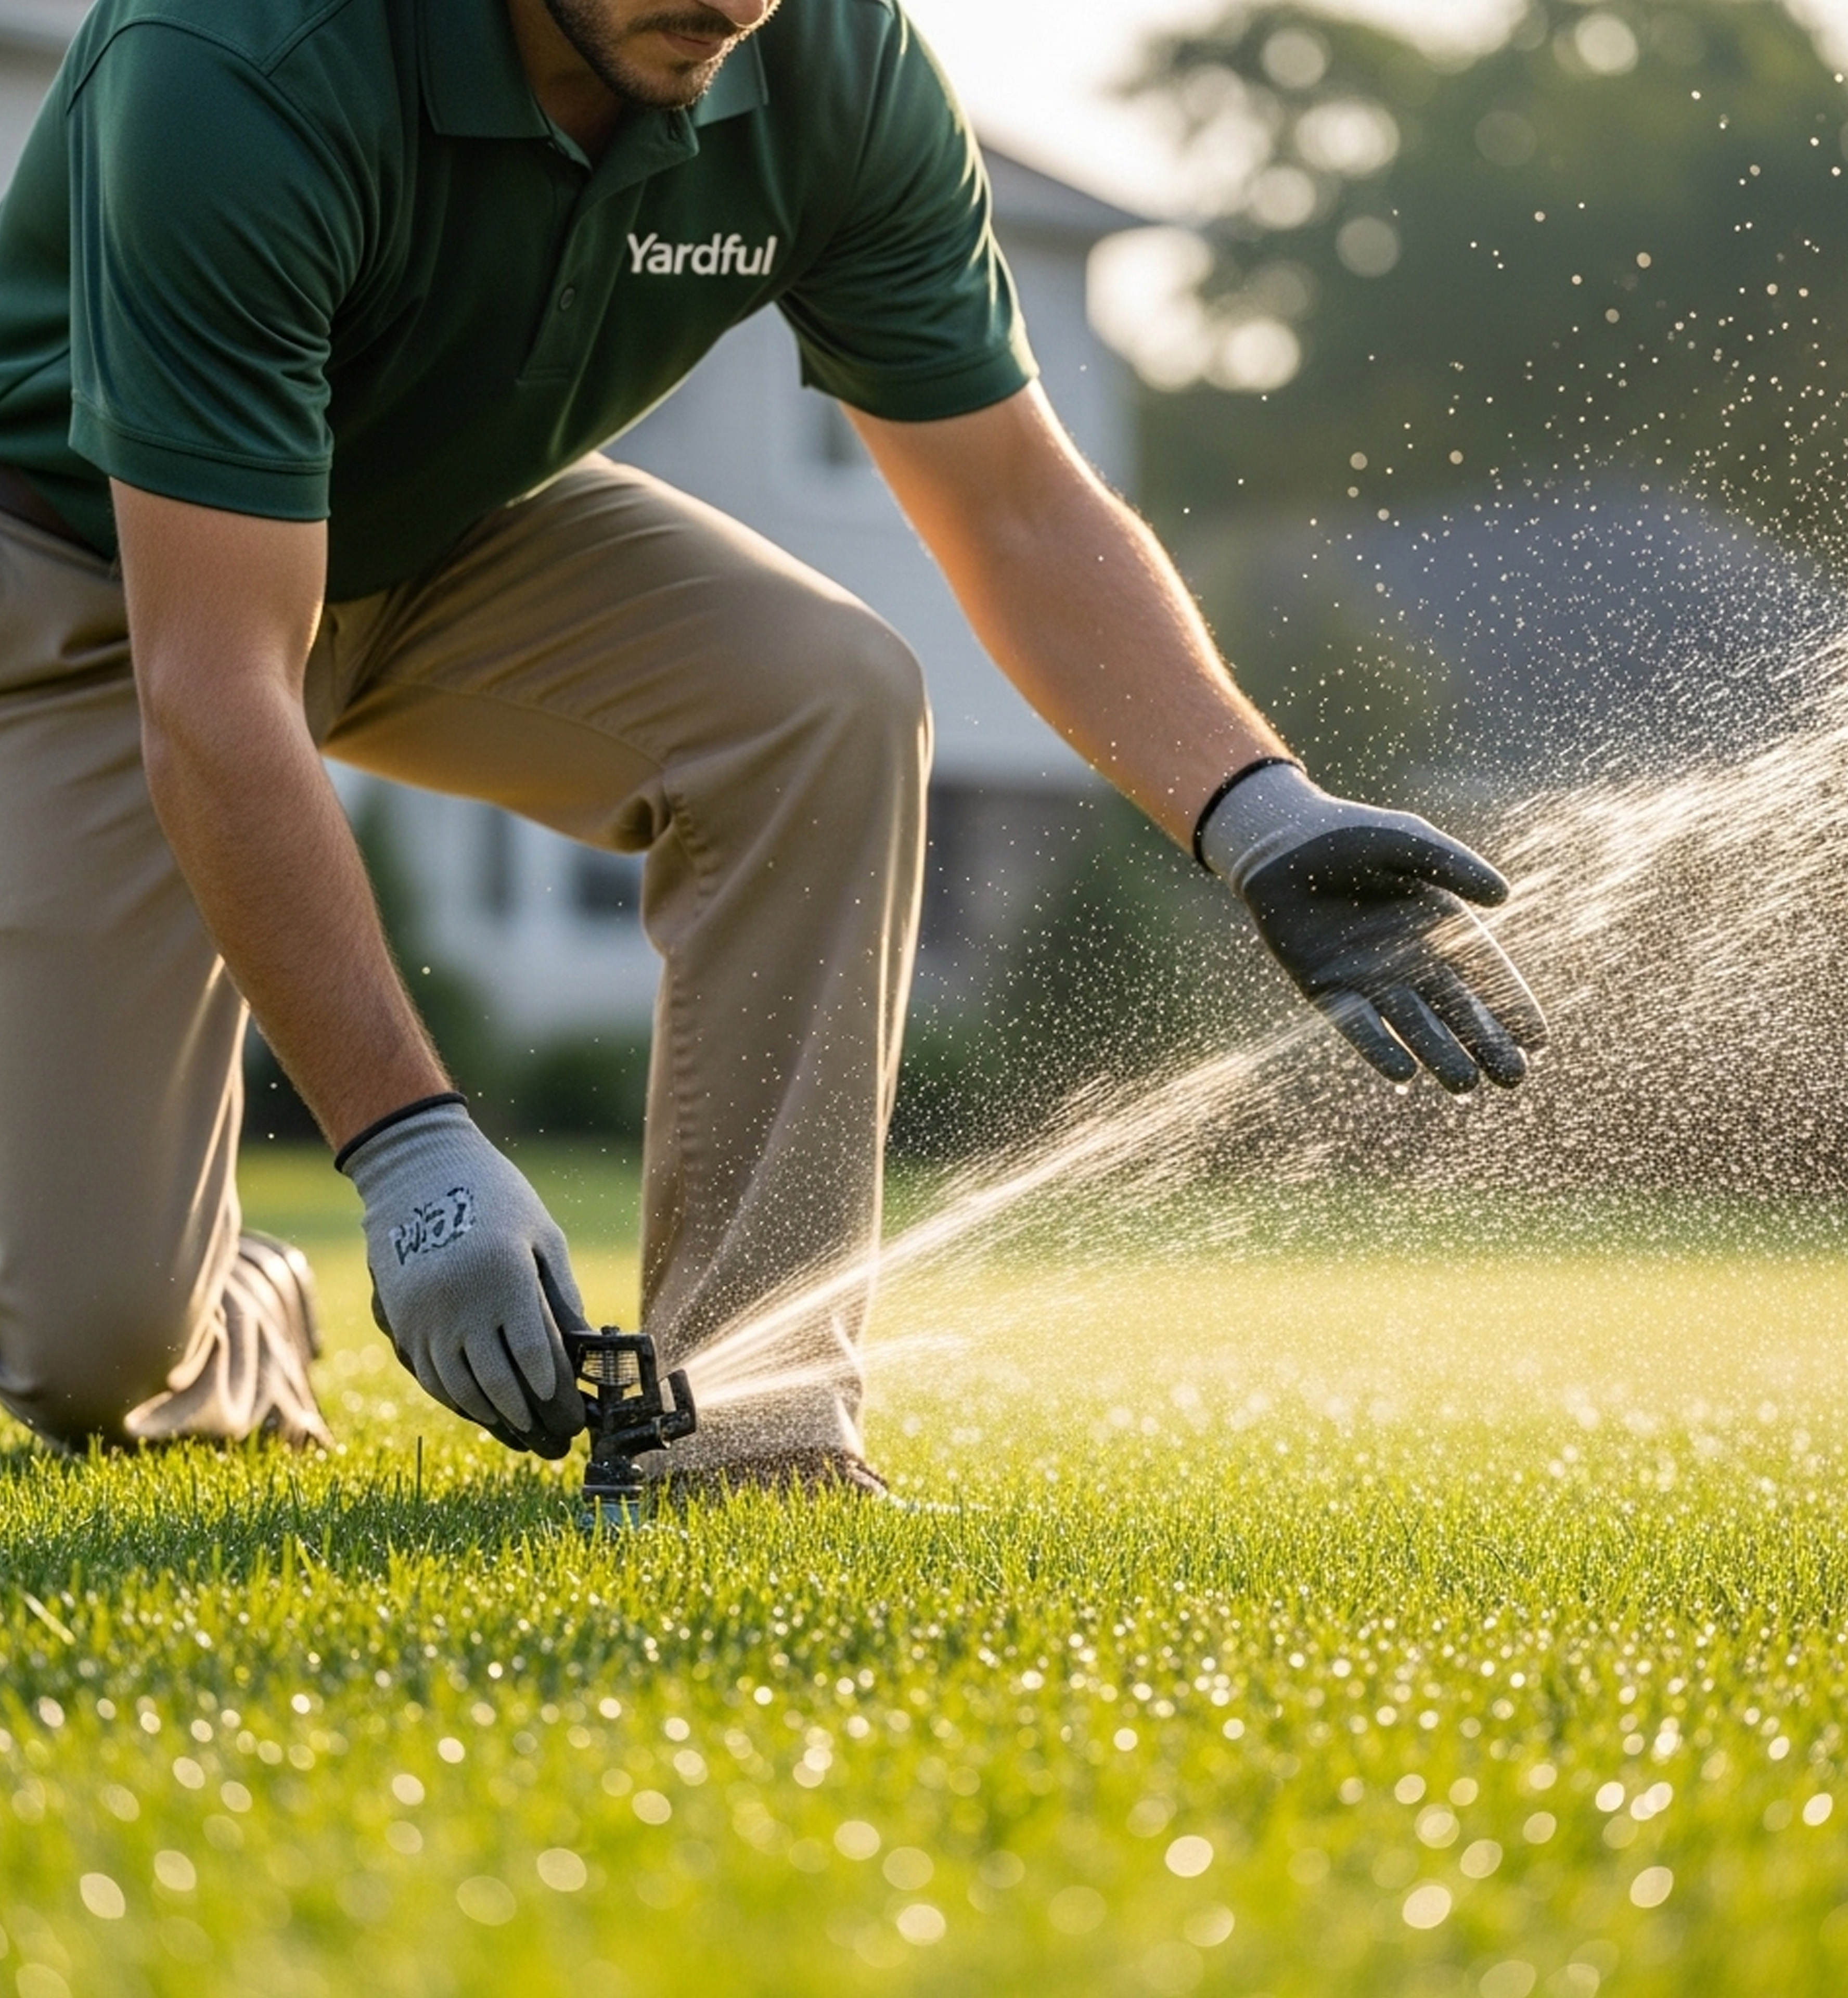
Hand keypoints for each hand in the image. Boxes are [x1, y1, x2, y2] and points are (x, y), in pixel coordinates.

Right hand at [338, 1097, 587, 1454]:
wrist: (420, 1172)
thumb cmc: (497, 1200)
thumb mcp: (542, 1238)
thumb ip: (562, 1296)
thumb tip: (586, 1350)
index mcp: (505, 1279)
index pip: (535, 1353)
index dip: (555, 1391)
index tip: (573, 1412)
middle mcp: (462, 1304)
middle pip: (498, 1382)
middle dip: (531, 1417)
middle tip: (556, 1440)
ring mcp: (427, 1316)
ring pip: (461, 1389)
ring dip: (495, 1418)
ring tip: (524, 1432)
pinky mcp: (403, 1321)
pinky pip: (432, 1377)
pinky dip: (460, 1401)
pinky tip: (484, 1411)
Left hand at [1199, 763, 1547, 1092]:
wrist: (1279, 842)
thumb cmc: (1348, 834)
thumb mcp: (1407, 842)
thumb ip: (1452, 865)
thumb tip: (1504, 896)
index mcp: (1438, 926)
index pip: (1485, 975)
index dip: (1511, 1006)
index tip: (1537, 1041)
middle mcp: (1408, 959)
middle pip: (1456, 1009)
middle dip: (1486, 1044)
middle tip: (1514, 1079)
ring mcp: (1368, 977)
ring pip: (1412, 1025)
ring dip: (1439, 1054)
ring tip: (1465, 1085)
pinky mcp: (1326, 987)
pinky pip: (1357, 1023)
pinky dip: (1377, 1047)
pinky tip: (1402, 1073)